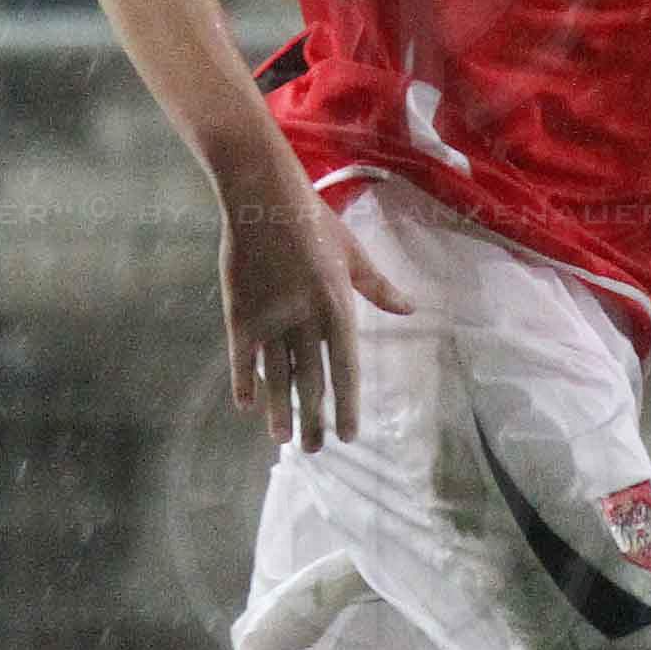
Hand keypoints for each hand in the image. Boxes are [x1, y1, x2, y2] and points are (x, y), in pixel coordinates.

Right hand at [219, 169, 411, 451]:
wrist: (264, 198)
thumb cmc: (315, 222)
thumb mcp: (355, 255)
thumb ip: (380, 288)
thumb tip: (411, 309)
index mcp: (337, 307)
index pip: (345, 368)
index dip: (347, 404)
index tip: (349, 435)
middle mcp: (305, 318)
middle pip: (310, 380)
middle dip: (313, 418)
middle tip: (314, 451)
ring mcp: (270, 317)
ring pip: (277, 374)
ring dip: (280, 409)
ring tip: (283, 439)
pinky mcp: (240, 311)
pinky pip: (243, 355)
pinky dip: (245, 380)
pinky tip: (247, 405)